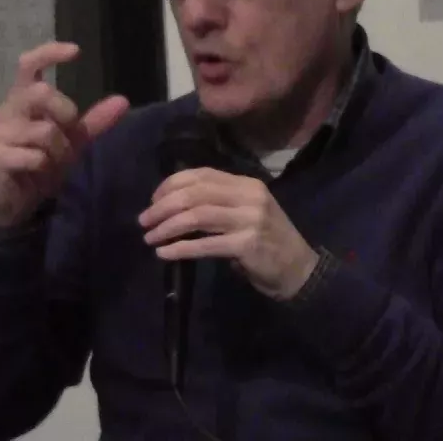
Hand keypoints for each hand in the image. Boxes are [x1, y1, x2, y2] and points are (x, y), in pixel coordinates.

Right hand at [0, 42, 129, 226]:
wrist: (16, 200)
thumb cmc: (41, 162)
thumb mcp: (73, 141)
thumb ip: (94, 121)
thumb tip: (122, 100)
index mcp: (23, 99)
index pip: (29, 65)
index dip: (49, 53)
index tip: (75, 51)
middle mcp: (7, 110)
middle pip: (40, 92)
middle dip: (64, 112)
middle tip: (68, 132)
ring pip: (43, 130)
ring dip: (58, 150)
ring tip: (52, 161)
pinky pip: (34, 156)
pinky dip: (44, 165)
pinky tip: (37, 171)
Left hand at [138, 169, 318, 300]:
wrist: (298, 269)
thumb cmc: (267, 241)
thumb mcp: (246, 212)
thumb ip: (218, 203)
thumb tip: (173, 203)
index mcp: (246, 184)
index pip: (201, 174)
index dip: (170, 185)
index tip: (153, 200)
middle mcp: (249, 196)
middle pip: (195, 193)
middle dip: (163, 206)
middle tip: (144, 221)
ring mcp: (249, 219)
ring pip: (197, 215)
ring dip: (167, 227)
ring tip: (150, 238)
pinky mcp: (247, 245)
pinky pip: (205, 244)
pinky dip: (180, 248)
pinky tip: (164, 253)